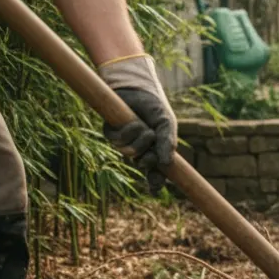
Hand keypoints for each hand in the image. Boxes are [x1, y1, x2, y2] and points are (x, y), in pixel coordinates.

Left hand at [98, 54, 176, 193]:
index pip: (154, 171)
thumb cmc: (154, 107)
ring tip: (144, 128)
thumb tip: (166, 163)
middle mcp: (138, 149)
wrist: (139, 89)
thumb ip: (168, 143)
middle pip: (143, 164)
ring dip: (139, 140)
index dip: (155, 182)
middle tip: (153, 139)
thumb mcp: (166, 124)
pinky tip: (133, 122)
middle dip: (149, 155)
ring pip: (129, 153)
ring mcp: (124, 142)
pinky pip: (117, 141)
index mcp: (154, 150)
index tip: (154, 189)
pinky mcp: (110, 133)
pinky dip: (127, 131)